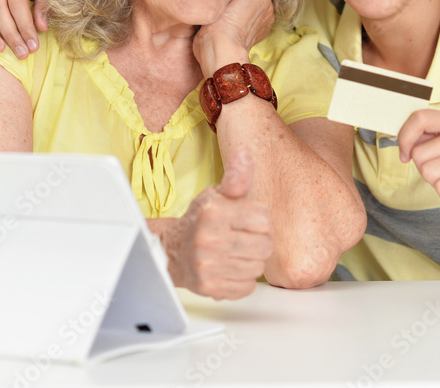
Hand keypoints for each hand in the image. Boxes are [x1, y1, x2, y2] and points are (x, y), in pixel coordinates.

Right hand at [163, 148, 272, 299]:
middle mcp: (209, 238)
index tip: (247, 219)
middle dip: (258, 241)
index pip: (265, 218)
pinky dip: (242, 279)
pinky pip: (247, 287)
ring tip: (235, 252)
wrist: (173, 250)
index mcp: (214, 211)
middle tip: (243, 237)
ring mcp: (208, 265)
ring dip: (251, 260)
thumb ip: (237, 176)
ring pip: (257, 267)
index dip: (260, 219)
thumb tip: (245, 152)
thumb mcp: (218, 194)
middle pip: (265, 245)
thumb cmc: (202, 219)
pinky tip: (229, 267)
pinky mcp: (210, 287)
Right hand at [192, 0, 273, 76]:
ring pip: (251, 2)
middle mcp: (268, 2)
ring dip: (241, 5)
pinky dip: (245, 17)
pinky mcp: (264, 30)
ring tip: (228, 14)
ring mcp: (267, 17)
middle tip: (224, 3)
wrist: (221, 51)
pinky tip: (234, 22)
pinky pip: (253, 15)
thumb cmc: (216, 25)